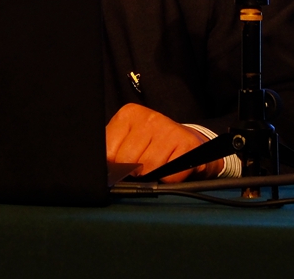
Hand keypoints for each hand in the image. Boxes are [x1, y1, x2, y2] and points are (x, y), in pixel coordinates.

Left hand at [104, 103, 223, 182]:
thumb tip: (102, 170)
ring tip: (158, 165)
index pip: (108, 151)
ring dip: (152, 176)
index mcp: (129, 114)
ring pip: (148, 170)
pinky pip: (169, 176)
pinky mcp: (188, 144)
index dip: (115, 164)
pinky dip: (169, 180)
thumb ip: (113, 149)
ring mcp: (170, 129)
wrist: (191, 143)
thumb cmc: (154, 144)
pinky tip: (172, 168)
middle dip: (134, 171)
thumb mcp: (129, 139)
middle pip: (128, 162)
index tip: (124, 162)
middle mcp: (150, 117)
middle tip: (144, 165)